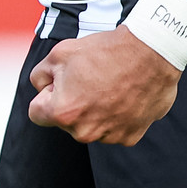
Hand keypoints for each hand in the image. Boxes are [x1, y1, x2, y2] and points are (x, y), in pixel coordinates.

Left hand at [27, 27, 180, 144]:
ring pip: (91, 125)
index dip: (47, 93)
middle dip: (73, 101)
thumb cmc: (105, 51)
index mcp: (62, 112)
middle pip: (66, 120)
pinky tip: (125, 94)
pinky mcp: (130, 136)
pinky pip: (115, 128)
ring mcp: (108, 136)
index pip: (37, 112)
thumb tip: (41, 87)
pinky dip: (117, 115)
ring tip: (110, 84)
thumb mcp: (60, 52)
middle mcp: (84, 131)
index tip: (63, 81)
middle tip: (90, 78)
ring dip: (95, 109)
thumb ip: (40, 75)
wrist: (150, 52)